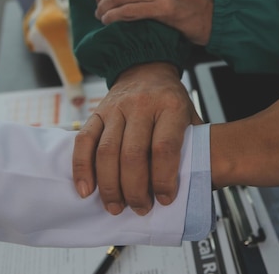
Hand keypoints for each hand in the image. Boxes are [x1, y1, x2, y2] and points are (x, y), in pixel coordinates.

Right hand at [72, 62, 202, 214]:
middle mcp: (141, 105)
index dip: (164, 179)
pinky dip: (82, 168)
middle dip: (135, 189)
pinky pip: (84, 142)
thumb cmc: (170, 100)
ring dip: (110, 186)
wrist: (146, 70)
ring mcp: (116, 108)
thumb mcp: (190, 116)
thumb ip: (193, 144)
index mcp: (170, 106)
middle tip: (140, 209)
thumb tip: (196, 182)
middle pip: (133, 154)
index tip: (165, 199)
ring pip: (107, 151)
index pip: (164, 147)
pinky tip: (87, 190)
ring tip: (116, 207)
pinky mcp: (96, 112)